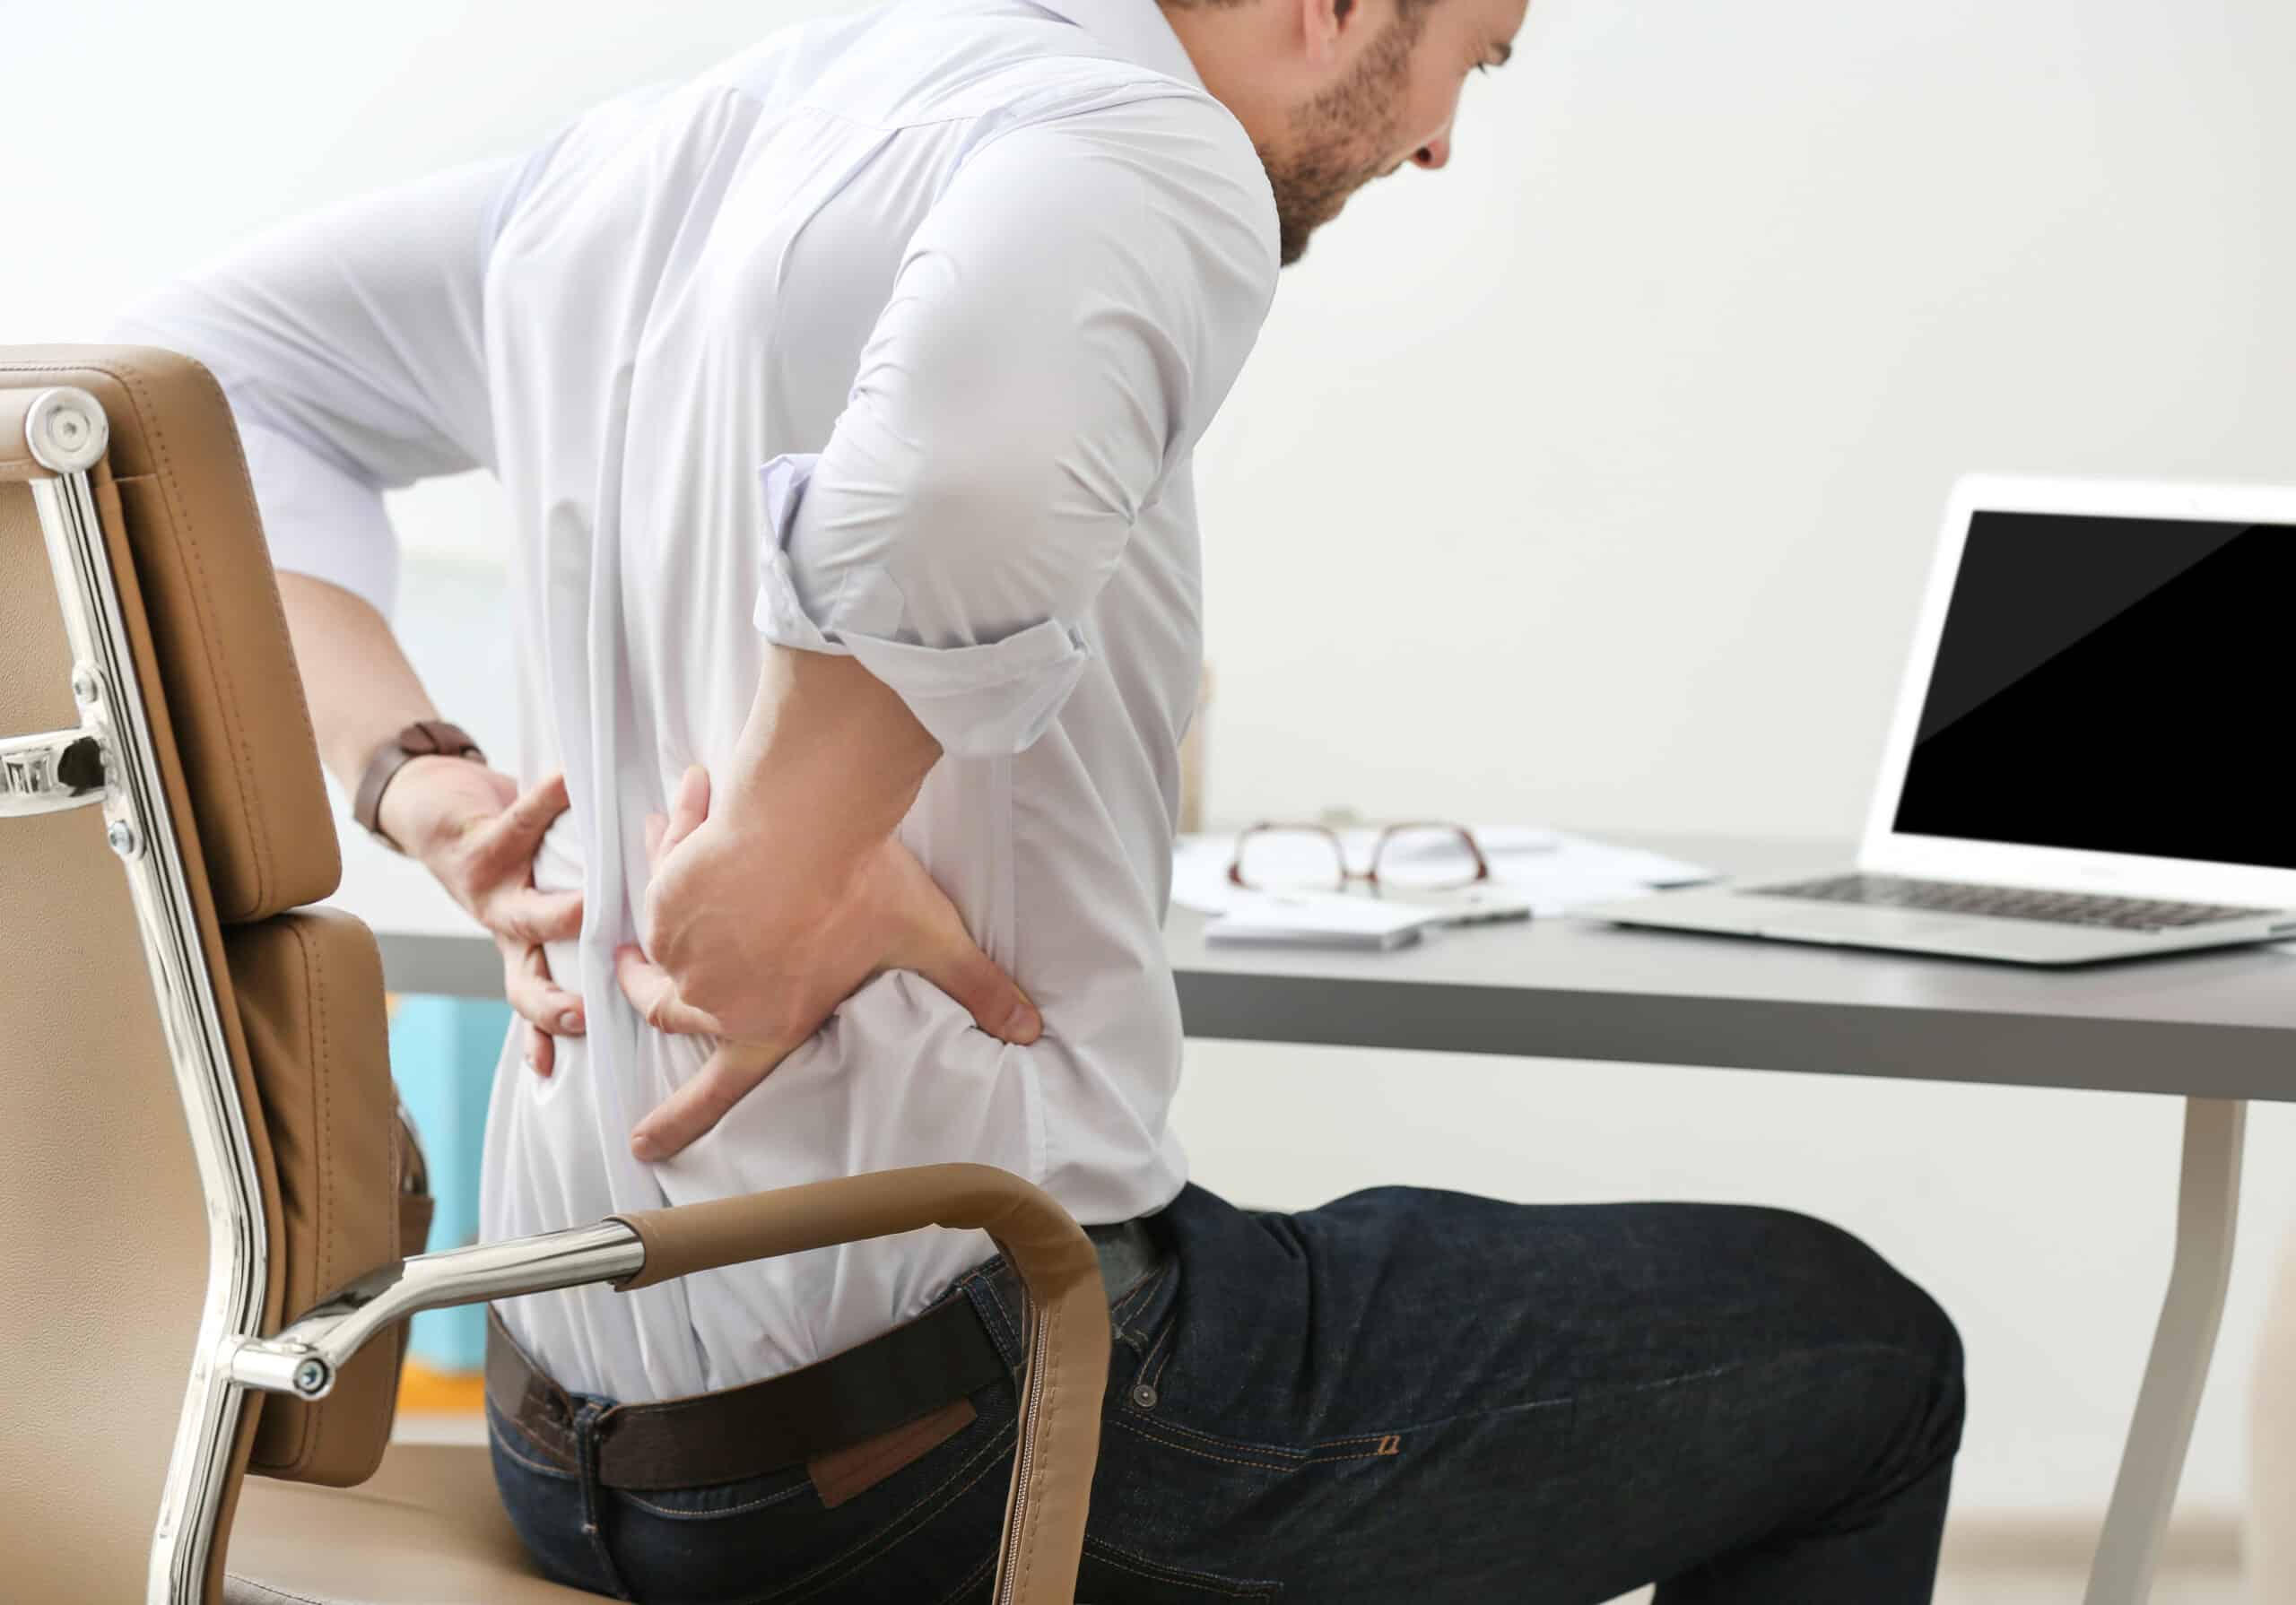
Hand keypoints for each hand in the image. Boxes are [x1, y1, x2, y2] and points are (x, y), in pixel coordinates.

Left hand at [379, 759, 584, 1074]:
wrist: (426, 804)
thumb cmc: (499, 849)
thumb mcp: (530, 891)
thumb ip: (581, 912)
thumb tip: (669, 919)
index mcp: (521, 947)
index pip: (538, 1002)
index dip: (551, 1033)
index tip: (590, 1044)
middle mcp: (504, 929)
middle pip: (524, 982)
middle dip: (553, 1004)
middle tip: (586, 1015)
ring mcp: (489, 891)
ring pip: (523, 915)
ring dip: (560, 915)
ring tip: (594, 907)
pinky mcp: (480, 842)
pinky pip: (522, 820)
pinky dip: (552, 797)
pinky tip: (575, 779)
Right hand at [614, 765, 1041, 1160]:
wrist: (807, 823)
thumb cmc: (863, 887)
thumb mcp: (928, 942)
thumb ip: (975, 988)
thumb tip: (1030, 1030)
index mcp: (767, 1024)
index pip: (718, 1090)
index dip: (678, 1120)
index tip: (643, 1144)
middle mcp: (715, 995)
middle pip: (665, 1010)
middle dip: (645, 992)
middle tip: (636, 974)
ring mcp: (682, 946)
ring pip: (659, 937)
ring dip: (670, 903)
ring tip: (681, 859)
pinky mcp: (664, 894)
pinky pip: (661, 872)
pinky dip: (675, 845)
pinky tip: (694, 811)